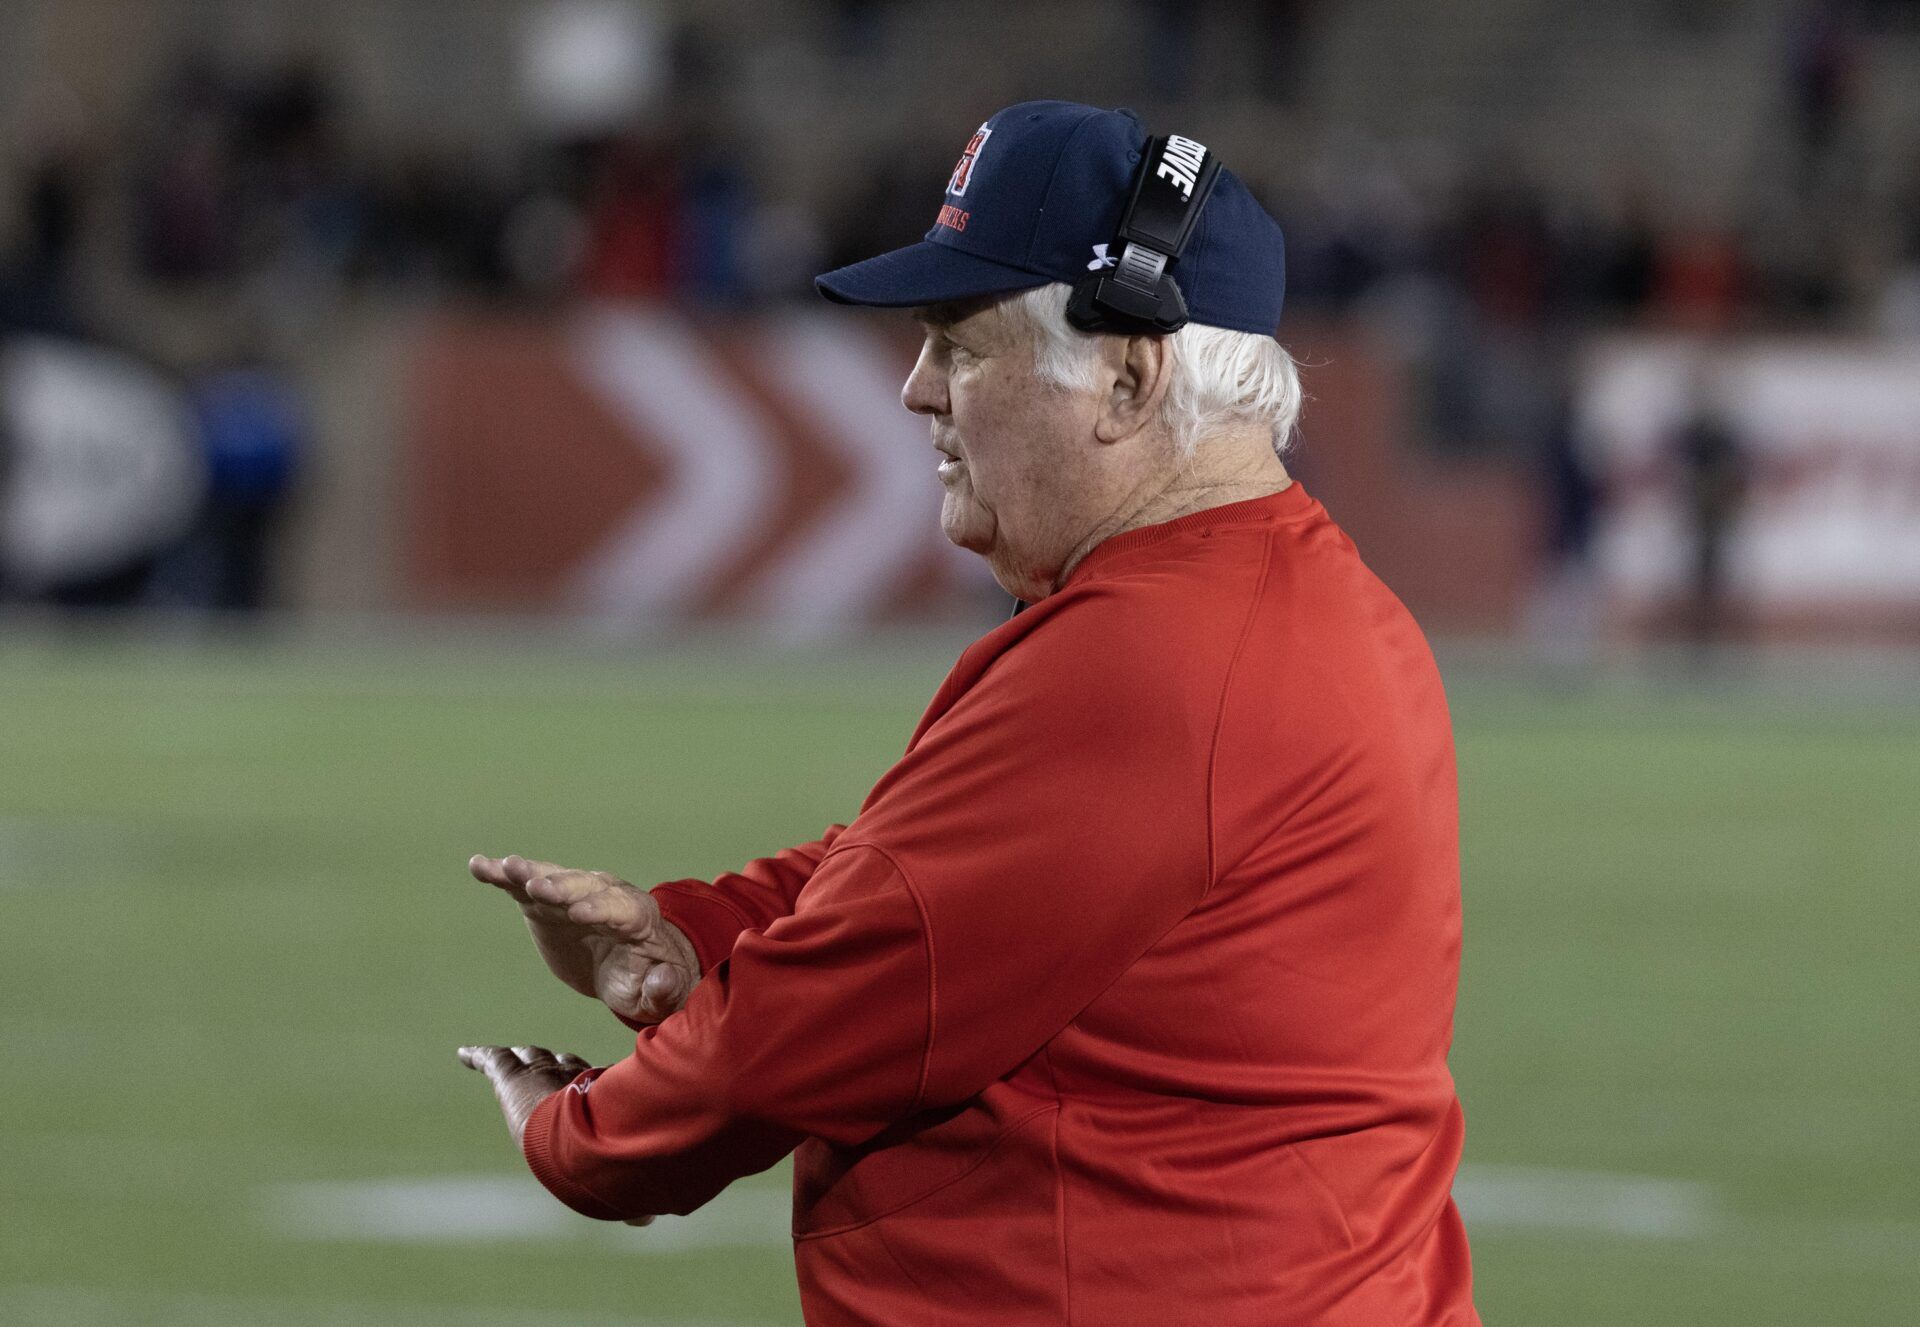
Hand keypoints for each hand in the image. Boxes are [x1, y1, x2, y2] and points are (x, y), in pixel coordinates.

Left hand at [456, 1044, 654, 1226]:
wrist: (575, 1138)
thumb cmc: (602, 1158)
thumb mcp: (616, 1181)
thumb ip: (631, 1201)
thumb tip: (646, 1222)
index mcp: (598, 1100)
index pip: (592, 1083)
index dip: (589, 1082)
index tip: (593, 1084)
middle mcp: (572, 1081)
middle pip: (563, 1066)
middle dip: (560, 1065)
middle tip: (556, 1065)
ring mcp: (541, 1075)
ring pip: (532, 1059)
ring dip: (524, 1059)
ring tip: (514, 1058)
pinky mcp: (512, 1077)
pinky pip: (494, 1060)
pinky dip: (479, 1057)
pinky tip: (464, 1055)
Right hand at [470, 854, 698, 1022]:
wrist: (625, 966)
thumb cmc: (644, 980)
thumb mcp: (658, 993)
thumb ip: (662, 989)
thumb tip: (663, 980)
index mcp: (636, 918)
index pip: (620, 909)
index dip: (601, 909)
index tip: (578, 913)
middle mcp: (606, 895)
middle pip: (584, 887)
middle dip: (561, 887)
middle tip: (537, 887)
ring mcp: (573, 894)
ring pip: (553, 878)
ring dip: (529, 872)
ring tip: (505, 867)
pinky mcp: (545, 901)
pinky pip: (523, 884)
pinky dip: (503, 875)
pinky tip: (479, 866)